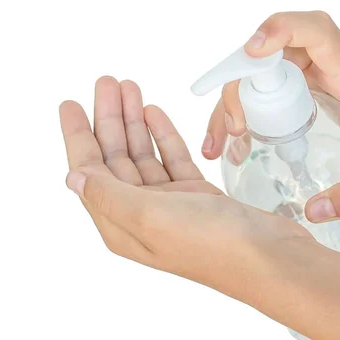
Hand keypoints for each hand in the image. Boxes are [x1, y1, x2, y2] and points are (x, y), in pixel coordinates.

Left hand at [59, 77, 313, 296]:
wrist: (269, 257)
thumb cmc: (211, 244)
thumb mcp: (149, 217)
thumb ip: (109, 195)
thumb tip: (73, 178)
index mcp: (122, 224)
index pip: (90, 173)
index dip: (77, 136)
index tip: (70, 103)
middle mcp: (142, 214)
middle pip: (115, 158)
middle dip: (108, 119)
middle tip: (107, 82)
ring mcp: (171, 204)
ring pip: (143, 154)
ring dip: (134, 121)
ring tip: (129, 88)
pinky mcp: (197, 195)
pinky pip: (171, 159)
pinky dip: (162, 135)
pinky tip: (154, 113)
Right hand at [202, 11, 339, 221]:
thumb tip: (313, 210)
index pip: (314, 30)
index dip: (280, 30)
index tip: (253, 52)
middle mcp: (328, 61)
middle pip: (271, 52)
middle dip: (241, 83)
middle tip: (234, 131)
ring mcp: (313, 68)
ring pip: (260, 68)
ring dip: (233, 98)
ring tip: (218, 144)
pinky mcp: (304, 81)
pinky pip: (265, 82)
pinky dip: (243, 105)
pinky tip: (234, 139)